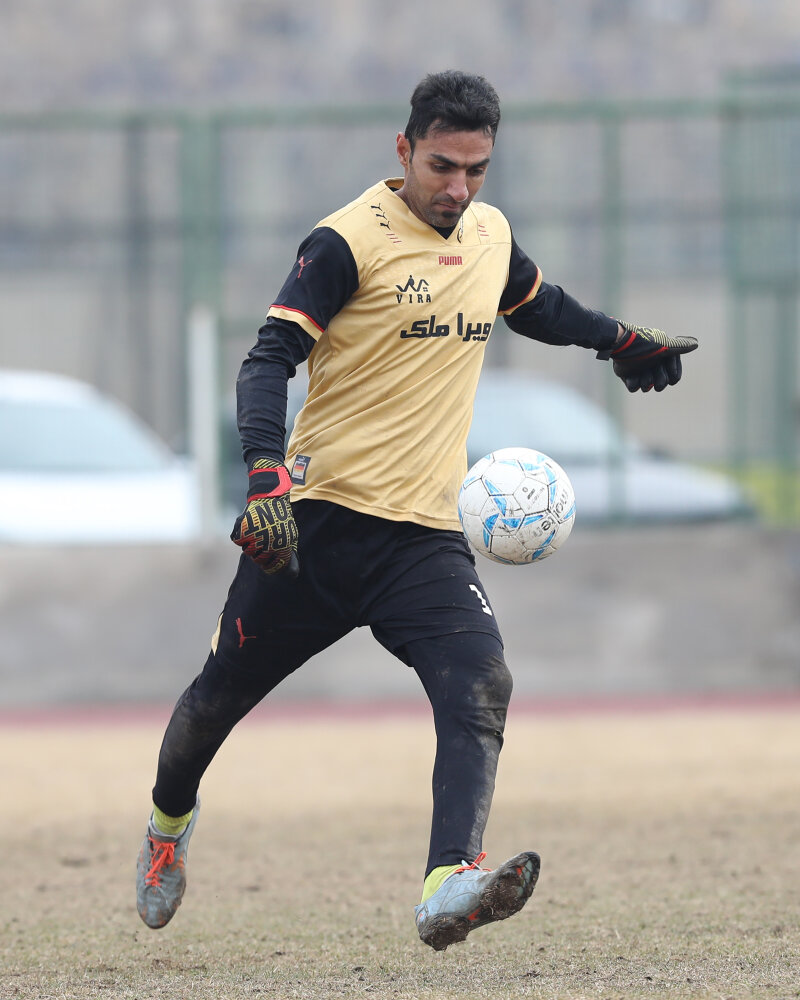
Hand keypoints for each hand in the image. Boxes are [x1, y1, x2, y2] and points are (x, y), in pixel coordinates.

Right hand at [230, 458, 298, 576]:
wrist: (270, 497)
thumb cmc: (281, 517)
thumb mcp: (291, 535)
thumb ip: (289, 552)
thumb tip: (292, 573)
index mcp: (280, 546)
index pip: (273, 566)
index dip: (272, 567)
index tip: (271, 565)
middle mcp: (267, 543)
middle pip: (259, 560)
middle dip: (261, 556)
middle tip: (262, 546)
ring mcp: (253, 536)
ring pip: (248, 551)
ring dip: (251, 545)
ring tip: (258, 533)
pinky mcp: (242, 529)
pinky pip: (239, 540)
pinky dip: (242, 536)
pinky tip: (249, 528)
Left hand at [598, 322, 697, 392]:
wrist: (618, 344)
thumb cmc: (643, 343)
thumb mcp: (664, 345)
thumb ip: (680, 346)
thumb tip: (696, 343)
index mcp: (664, 357)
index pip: (674, 377)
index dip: (671, 374)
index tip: (665, 366)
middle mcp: (653, 364)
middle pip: (661, 383)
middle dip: (657, 378)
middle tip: (650, 369)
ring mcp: (641, 371)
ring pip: (647, 387)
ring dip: (644, 380)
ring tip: (638, 371)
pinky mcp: (628, 376)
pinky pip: (633, 388)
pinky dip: (632, 383)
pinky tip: (630, 375)